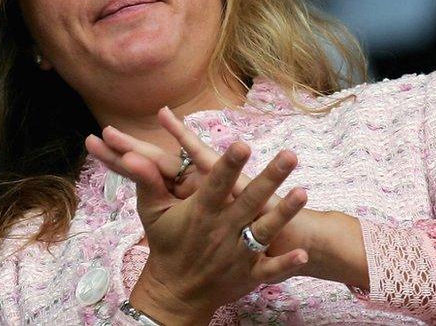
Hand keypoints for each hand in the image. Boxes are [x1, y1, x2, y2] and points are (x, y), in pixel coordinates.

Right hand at [86, 133, 308, 323]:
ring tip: (303, 192)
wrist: (174, 290)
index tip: (242, 144)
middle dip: (269, 178)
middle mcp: (222, 230)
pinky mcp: (249, 274)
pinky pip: (271, 269)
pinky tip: (303, 254)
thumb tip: (132, 155)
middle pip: (249, 200)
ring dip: (284, 213)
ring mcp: (237, 253)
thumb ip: (147, 181)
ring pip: (265, 230)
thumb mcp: (151, 211)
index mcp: (201, 212)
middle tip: (288, 156)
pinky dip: (286, 263)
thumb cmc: (165, 244)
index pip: (216, 183)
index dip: (229, 164)